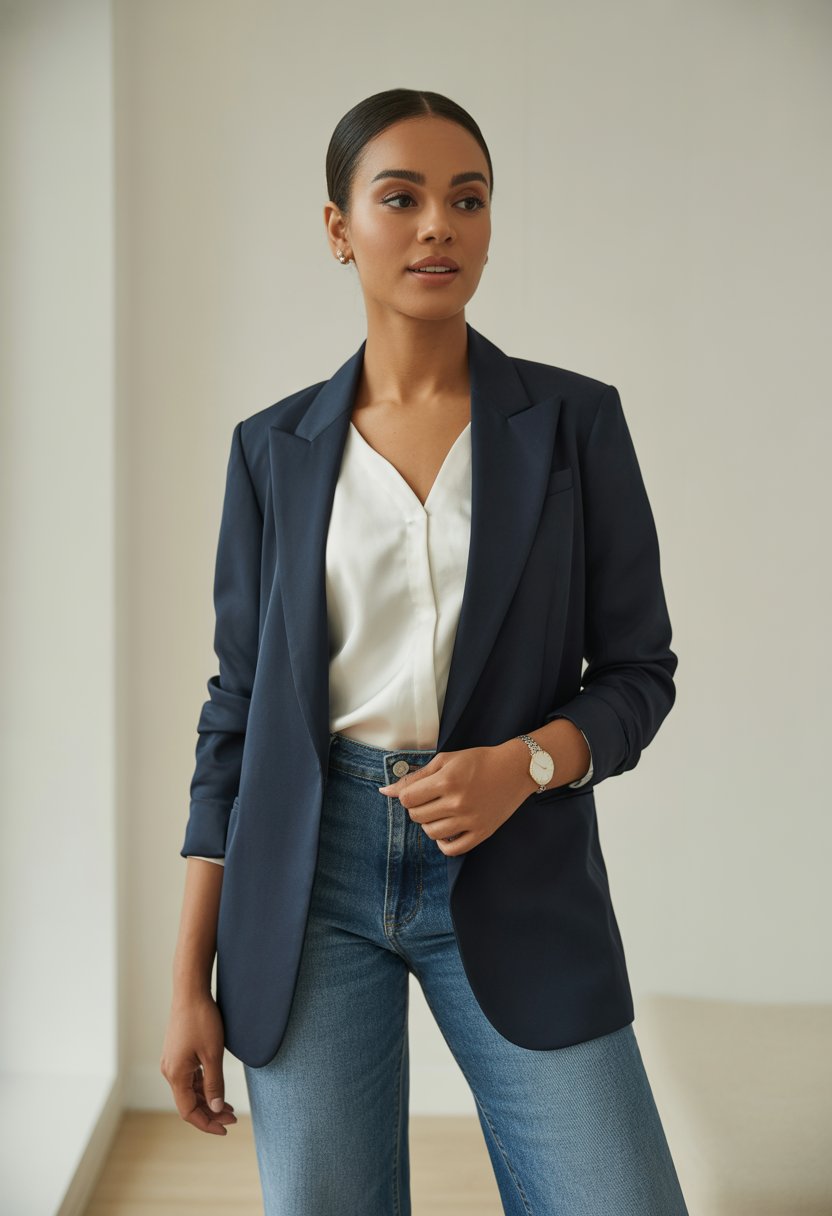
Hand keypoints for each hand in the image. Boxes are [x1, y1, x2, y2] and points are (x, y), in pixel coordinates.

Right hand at [160, 993, 237, 1134]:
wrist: (190, 992)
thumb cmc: (202, 1020)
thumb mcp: (213, 1054)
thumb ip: (214, 1084)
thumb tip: (216, 1109)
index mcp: (176, 1075)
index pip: (189, 1111)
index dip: (207, 1123)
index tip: (226, 1129)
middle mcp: (170, 1071)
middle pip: (188, 1103)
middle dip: (210, 1113)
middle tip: (233, 1119)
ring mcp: (172, 1062)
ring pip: (188, 1091)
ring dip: (207, 1101)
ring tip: (229, 1107)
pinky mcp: (177, 1053)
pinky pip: (188, 1078)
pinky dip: (202, 1087)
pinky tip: (215, 1088)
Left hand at [378, 744, 528, 854]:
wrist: (514, 770)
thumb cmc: (478, 761)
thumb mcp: (445, 760)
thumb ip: (415, 776)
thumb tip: (385, 791)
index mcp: (447, 781)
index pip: (407, 798)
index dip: (407, 795)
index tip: (417, 791)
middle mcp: (457, 803)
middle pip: (417, 816)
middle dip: (417, 808)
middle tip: (430, 799)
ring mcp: (470, 820)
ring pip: (431, 833)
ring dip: (428, 823)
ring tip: (439, 811)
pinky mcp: (481, 833)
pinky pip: (452, 849)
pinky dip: (443, 842)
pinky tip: (447, 829)